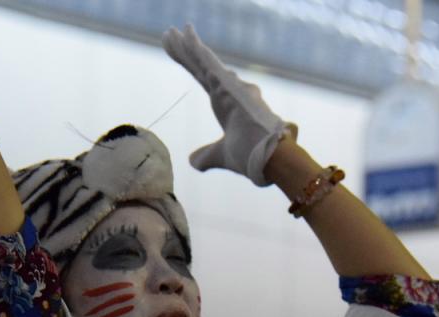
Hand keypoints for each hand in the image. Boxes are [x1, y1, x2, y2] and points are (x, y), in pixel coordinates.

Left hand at [162, 24, 294, 186]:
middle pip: (201, 66)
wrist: (269, 157)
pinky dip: (196, 49)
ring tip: (170, 32)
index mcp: (227, 104)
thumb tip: (192, 161)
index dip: (191, 65)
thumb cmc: (250, 155)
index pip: (204, 79)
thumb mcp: (220, 155)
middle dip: (185, 51)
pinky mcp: (229, 86)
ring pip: (203, 61)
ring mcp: (230, 86)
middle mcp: (230, 90)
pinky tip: (185, 34)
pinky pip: (208, 63)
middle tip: (169, 34)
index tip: (179, 52)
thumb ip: (206, 155)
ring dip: (186, 46)